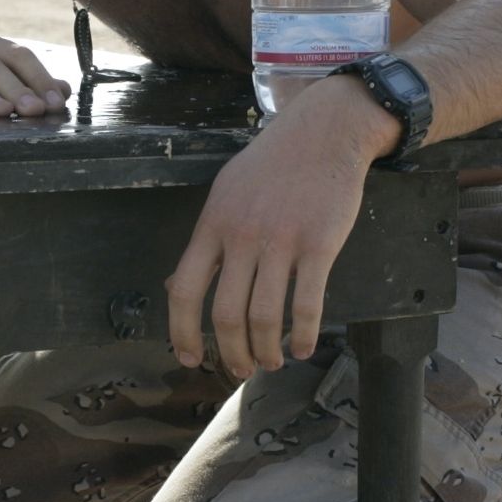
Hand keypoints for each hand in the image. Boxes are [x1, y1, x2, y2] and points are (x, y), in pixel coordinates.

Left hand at [165, 77, 399, 379]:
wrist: (323, 132)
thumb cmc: (272, 165)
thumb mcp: (225, 194)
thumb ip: (206, 241)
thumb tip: (178, 286)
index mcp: (212, 226)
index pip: (185, 291)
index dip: (183, 333)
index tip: (191, 359)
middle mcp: (241, 237)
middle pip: (226, 315)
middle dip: (231, 353)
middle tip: (240, 369)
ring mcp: (281, 242)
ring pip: (265, 317)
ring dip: (267, 351)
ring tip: (273, 362)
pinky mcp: (319, 245)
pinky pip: (308, 304)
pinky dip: (305, 334)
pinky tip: (305, 346)